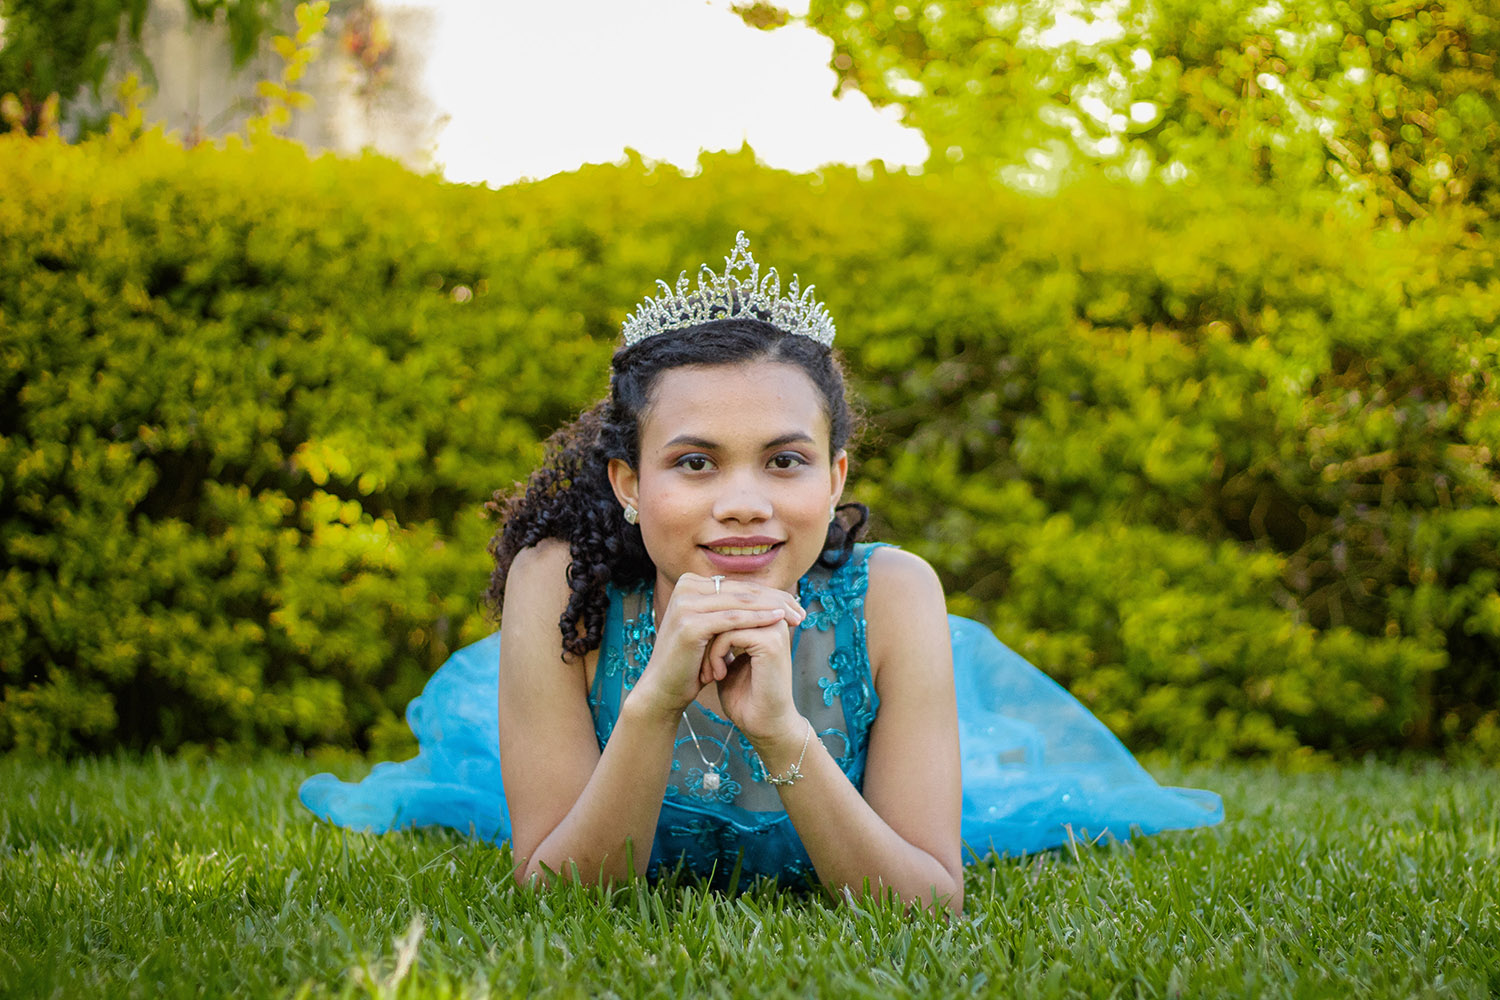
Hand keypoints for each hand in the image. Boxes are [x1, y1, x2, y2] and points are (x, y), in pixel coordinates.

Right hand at [625, 574, 803, 723]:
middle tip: (801, 610)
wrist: (664, 688)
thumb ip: (729, 607)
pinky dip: (758, 619)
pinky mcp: (690, 623)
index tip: (794, 604)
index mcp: (689, 583)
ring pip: (740, 603)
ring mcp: (685, 604)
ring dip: (772, 608)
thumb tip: (765, 595)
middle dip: (775, 600)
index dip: (769, 594)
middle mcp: (685, 587)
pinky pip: (732, 620)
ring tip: (795, 616)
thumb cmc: (691, 661)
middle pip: (741, 591)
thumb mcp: (711, 627)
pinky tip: (777, 621)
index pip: (738, 585)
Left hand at [709, 612, 802, 743]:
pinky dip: (716, 655)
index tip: (701, 656)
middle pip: (726, 609)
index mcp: (767, 619)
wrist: (762, 723)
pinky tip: (717, 676)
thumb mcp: (729, 657)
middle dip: (708, 635)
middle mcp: (774, 619)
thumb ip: (722, 634)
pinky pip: (729, 634)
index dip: (709, 627)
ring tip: (708, 672)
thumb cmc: (744, 694)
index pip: (728, 604)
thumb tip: (700, 616)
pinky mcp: (771, 642)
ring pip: (725, 620)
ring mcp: (775, 628)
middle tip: (701, 663)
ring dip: (709, 647)